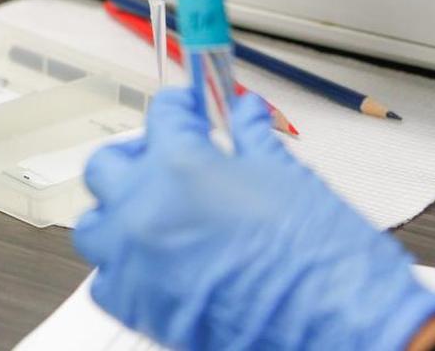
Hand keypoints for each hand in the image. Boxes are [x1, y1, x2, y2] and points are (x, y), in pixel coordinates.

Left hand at [73, 88, 434, 350]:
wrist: (339, 326)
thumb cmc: (320, 256)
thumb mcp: (285, 176)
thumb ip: (251, 138)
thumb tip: (244, 111)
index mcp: (181, 166)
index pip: (162, 116)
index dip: (180, 108)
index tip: (188, 111)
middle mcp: (146, 208)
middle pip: (108, 165)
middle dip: (135, 157)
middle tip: (165, 161)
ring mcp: (136, 259)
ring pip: (94, 224)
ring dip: (116, 213)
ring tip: (151, 213)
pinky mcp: (140, 306)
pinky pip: (105, 280)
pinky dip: (121, 269)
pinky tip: (152, 262)